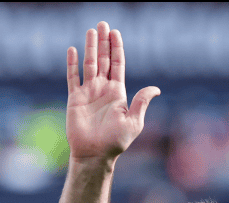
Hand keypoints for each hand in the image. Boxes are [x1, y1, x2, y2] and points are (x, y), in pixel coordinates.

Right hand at [66, 21, 159, 161]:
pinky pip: (73, 77)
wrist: (95, 154)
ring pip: (89, 64)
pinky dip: (72, 64)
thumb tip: (156, 88)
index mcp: (118, 93)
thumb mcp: (134, 121)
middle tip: (103, 24)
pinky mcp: (75, 98)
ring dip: (90, 47)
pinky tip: (72, 49)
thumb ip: (141, 102)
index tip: (116, 32)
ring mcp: (89, 92)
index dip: (117, 48)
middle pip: (104, 60)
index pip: (118, 65)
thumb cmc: (116, 141)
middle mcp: (103, 89)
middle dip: (104, 42)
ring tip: (91, 31)